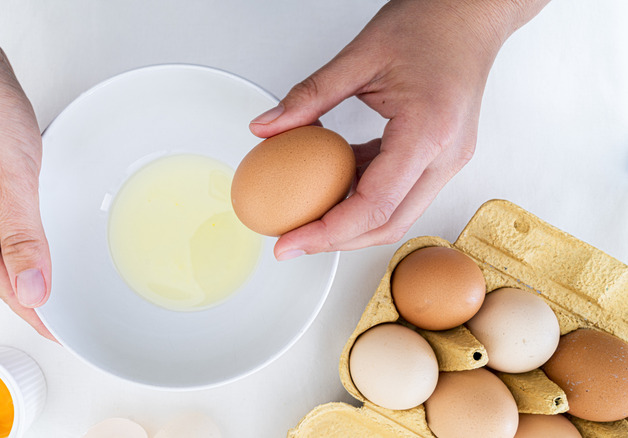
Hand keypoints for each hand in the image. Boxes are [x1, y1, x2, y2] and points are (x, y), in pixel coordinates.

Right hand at [0, 40, 53, 339]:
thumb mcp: (8, 182)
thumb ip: (22, 239)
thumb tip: (31, 291)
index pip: (4, 287)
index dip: (34, 312)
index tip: (60, 333)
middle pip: (2, 271)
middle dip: (34, 296)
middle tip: (66, 317)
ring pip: (7, 245)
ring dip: (34, 265)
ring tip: (60, 286)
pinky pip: (11, 218)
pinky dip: (31, 233)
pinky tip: (45, 234)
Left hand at [250, 0, 547, 259]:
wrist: (471, 13)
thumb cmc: (430, 24)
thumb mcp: (360, 56)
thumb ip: (309, 96)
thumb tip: (266, 128)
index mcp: (429, 132)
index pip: (375, 205)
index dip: (328, 232)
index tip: (290, 241)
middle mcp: (446, 156)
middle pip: (388, 224)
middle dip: (336, 241)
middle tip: (292, 240)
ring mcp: (448, 160)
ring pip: (396, 215)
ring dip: (350, 223)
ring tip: (306, 217)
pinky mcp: (441, 157)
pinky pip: (400, 192)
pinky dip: (364, 197)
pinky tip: (332, 185)